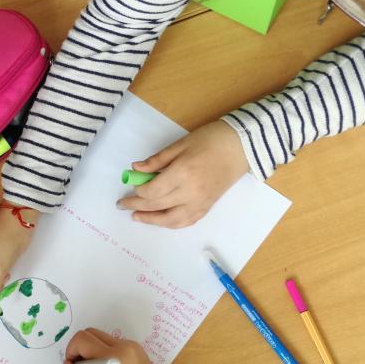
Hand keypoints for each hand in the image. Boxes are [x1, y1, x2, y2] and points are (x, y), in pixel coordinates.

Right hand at [57, 329, 166, 363]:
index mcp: (113, 359)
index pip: (81, 339)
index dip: (70, 353)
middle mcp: (125, 346)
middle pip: (90, 334)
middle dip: (81, 352)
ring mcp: (134, 346)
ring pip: (101, 338)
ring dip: (93, 353)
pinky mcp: (138, 350)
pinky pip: (113, 343)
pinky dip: (104, 354)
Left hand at [117, 120, 247, 228]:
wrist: (242, 147)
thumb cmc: (211, 140)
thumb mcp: (180, 144)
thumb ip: (157, 160)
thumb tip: (136, 169)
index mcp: (183, 174)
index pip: (153, 191)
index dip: (139, 191)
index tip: (131, 186)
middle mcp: (191, 193)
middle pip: (158, 206)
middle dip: (138, 206)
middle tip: (122, 205)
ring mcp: (200, 203)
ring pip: (171, 220)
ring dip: (152, 220)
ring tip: (137, 217)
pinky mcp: (207, 207)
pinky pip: (186, 221)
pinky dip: (171, 223)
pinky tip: (160, 220)